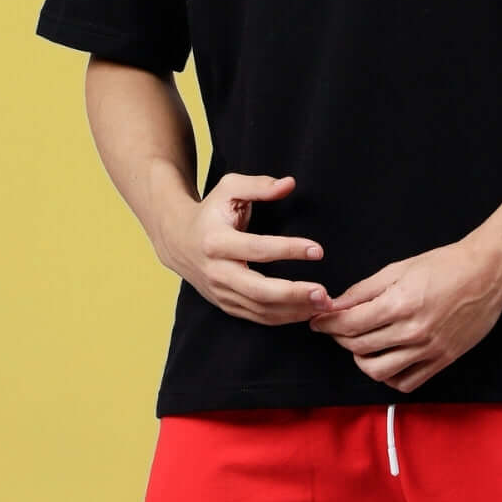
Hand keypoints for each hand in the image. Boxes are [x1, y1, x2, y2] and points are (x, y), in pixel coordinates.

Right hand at [169, 173, 333, 324]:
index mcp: (217, 241)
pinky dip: (282, 318)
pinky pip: (256, 316)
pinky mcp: (225, 304)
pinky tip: (306, 311)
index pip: (258, 249)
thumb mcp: (229, 188)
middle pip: (258, 290)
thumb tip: (289, 184)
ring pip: (259, 309)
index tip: (318, 250)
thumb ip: (259, 185)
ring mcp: (220, 292)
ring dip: (293, 310)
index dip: (289, 250)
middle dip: (293, 294)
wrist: (177, 240)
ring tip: (324, 304)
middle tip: (323, 293)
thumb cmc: (210, 210)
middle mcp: (217, 271)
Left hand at [308, 238, 501, 392]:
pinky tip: (386, 360)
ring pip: (379, 371)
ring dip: (361, 360)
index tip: (318, 321)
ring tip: (360, 345)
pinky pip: (406, 382)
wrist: (487, 273)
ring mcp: (429, 349)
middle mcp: (413, 331)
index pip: (350, 324)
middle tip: (336, 329)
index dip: (327, 324)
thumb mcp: (400, 268)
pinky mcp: (442, 360)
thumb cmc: (445, 264)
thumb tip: (336, 304)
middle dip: (340, 338)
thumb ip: (365, 289)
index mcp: (400, 304)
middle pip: (359, 348)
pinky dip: (390, 376)